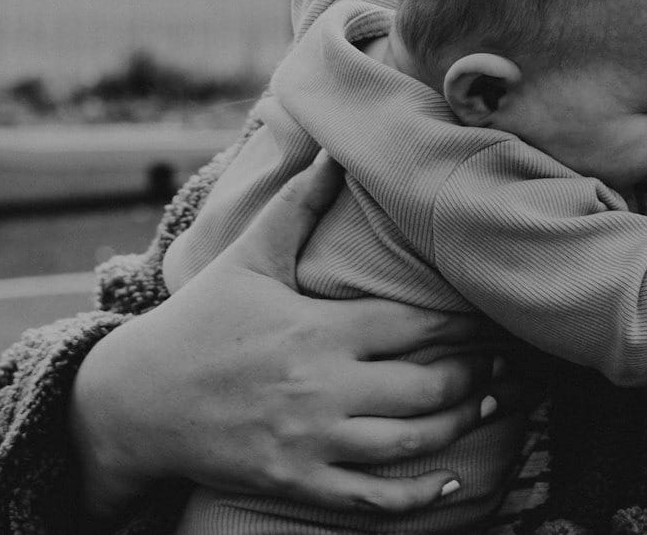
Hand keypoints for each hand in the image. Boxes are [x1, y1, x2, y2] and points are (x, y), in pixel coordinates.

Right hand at [69, 152, 510, 520]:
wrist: (138, 400)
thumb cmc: (201, 320)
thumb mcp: (249, 256)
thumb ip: (298, 202)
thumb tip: (331, 146)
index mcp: (318, 330)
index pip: (414, 326)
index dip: (464, 323)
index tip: (494, 314)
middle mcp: (322, 388)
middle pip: (426, 385)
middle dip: (476, 374)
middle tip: (508, 361)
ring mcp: (311, 441)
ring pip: (410, 441)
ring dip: (460, 424)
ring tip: (491, 403)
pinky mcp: (298, 482)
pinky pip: (373, 499)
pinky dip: (420, 495)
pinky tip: (452, 480)